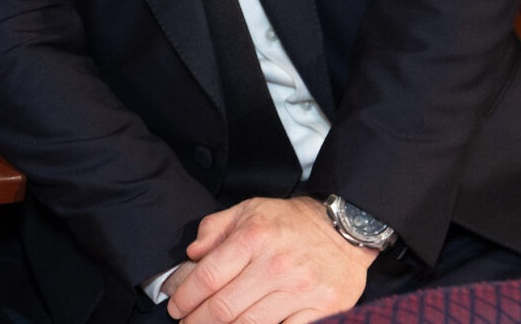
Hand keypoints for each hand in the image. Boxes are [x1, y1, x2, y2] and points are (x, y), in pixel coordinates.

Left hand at [162, 196, 376, 323]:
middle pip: (224, 307)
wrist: (344, 228)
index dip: (185, 297)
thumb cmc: (290, 221)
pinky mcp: (321, 310)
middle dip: (197, 321)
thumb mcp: (248, 209)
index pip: (208, 277)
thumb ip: (214, 228)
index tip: (176, 306)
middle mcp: (275, 265)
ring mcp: (299, 291)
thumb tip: (192, 254)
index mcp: (254, 237)